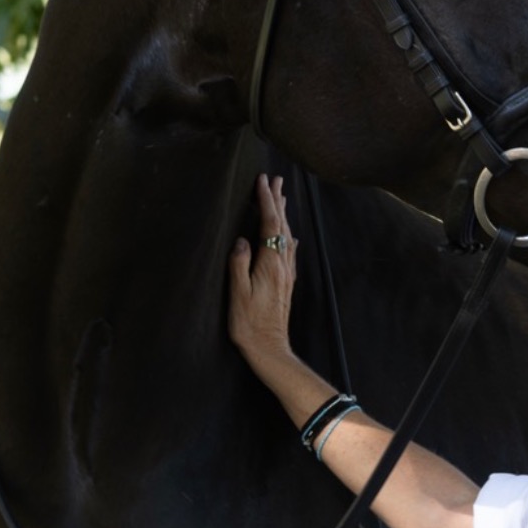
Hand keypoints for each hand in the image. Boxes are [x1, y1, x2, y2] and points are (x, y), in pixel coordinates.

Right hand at [228, 173, 298, 372]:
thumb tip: (241, 240)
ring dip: (284, 215)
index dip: (266, 201)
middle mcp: (282, 266)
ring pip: (287, 237)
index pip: (269, 225)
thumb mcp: (237, 293)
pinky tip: (290, 235)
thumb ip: (239, 264)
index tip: (262, 181)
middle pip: (282, 226)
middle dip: (278, 201)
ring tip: (282, 197)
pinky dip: (287, 236)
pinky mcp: (286, 283)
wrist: (269, 348)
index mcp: (270, 265)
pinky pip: (289, 252)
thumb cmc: (248, 324)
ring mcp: (286, 275)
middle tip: (276, 179)